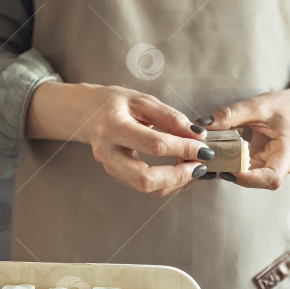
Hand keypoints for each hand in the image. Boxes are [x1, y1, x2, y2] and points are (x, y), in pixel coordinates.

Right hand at [26, 82, 212, 196]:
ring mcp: (110, 167)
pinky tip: (178, 169)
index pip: (154, 144)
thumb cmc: (115, 103)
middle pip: (145, 179)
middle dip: (178, 176)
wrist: (86, 114)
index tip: (204, 148)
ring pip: (146, 187)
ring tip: (192, 167)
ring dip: (174, 181)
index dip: (183, 148)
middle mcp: (108, 152)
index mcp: (114, 127)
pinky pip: (144, 186)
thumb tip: (196, 135)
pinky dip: (166, 181)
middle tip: (199, 166)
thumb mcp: (142, 101)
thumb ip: (170, 117)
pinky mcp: (116, 175)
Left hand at [200, 84, 289, 189]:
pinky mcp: (258, 164)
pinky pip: (241, 168)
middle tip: (208, 160)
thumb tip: (204, 123)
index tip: (228, 170)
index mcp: (286, 153)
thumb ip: (232, 114)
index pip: (271, 178)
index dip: (249, 179)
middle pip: (254, 180)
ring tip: (207, 156)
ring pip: (245, 177)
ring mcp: (267, 167)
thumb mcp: (259, 105)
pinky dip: (226, 162)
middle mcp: (278, 166)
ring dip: (225, 169)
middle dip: (230, 173)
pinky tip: (213, 153)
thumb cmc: (284, 107)